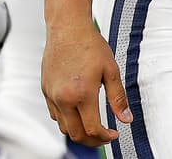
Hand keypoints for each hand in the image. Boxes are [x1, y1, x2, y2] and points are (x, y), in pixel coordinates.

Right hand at [41, 20, 131, 145]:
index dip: (105, 137)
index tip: (114, 135)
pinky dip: (67, 120)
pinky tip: (79, 113)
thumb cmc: (90, 46)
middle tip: (105, 137)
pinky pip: (55, 115)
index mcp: (82, 95)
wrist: (68, 30)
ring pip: (63, 127)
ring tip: (94, 127)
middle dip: (92, 141)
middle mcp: (63, 99)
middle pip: (75, 134)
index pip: (92, 129)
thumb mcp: (111, 70)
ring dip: (78, 132)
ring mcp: (52, 96)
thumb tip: (126, 118)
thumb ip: (118, 98)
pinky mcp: (45, 91)